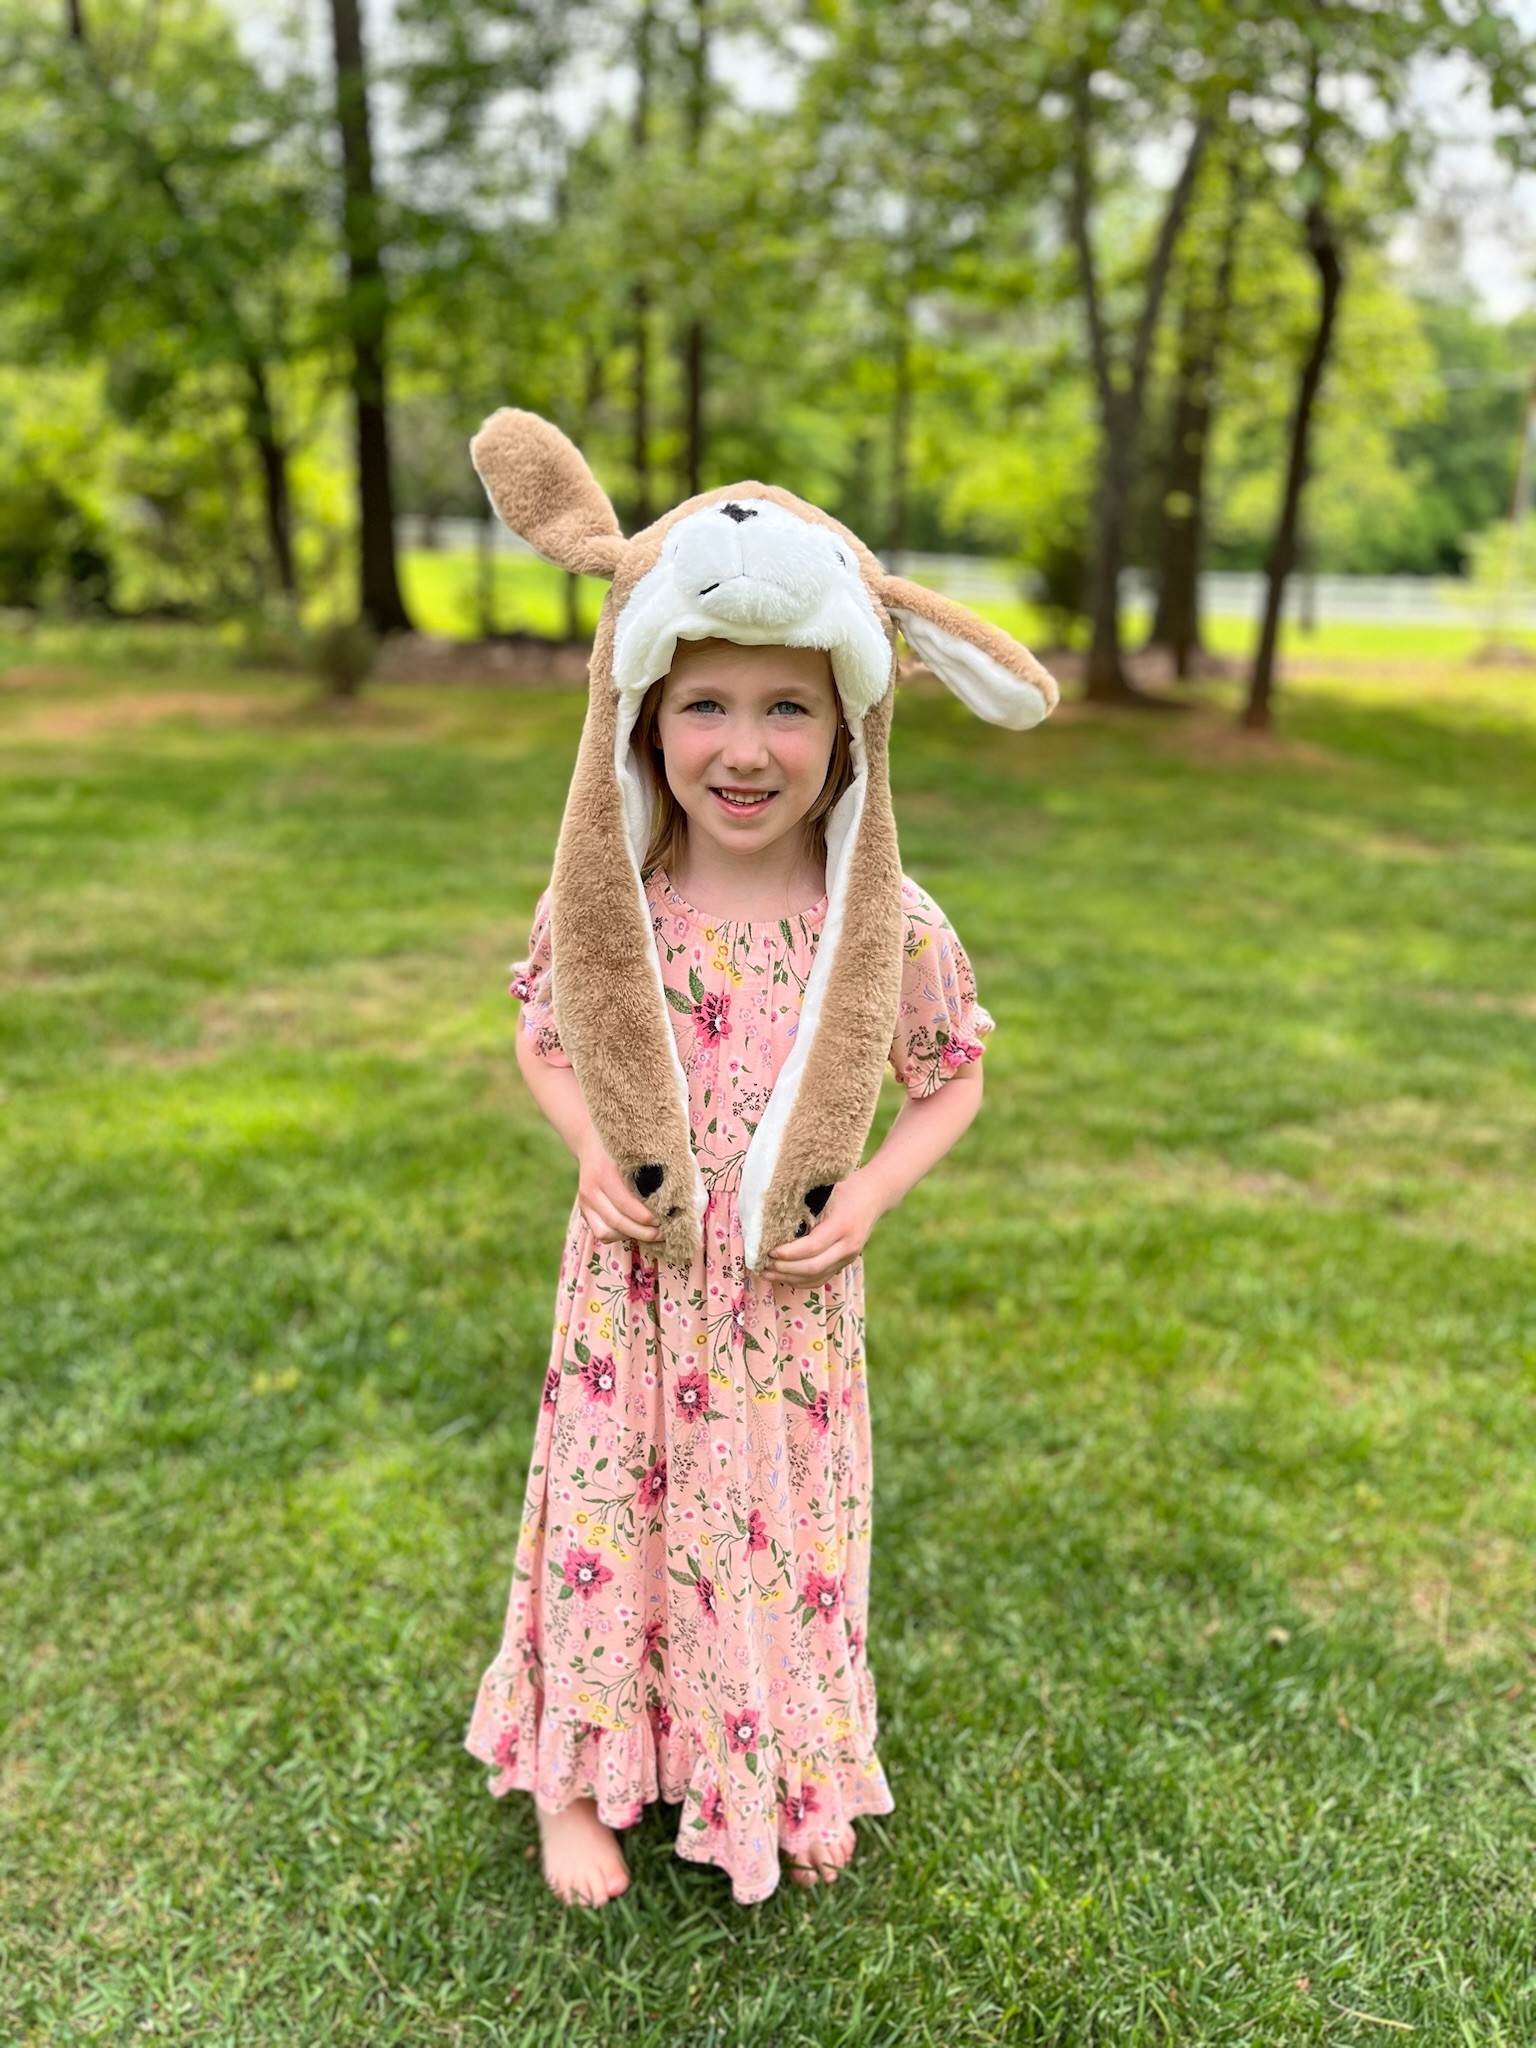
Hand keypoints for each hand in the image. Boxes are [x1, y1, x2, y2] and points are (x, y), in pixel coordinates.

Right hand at [577, 1140, 659, 1245]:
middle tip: (662, 1233)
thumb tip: (675, 1194)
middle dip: (642, 1232)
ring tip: (650, 1234)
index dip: (644, 1217)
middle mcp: (590, 1189)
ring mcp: (584, 1201)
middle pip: (616, 1222)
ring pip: (606, 1232)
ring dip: (631, 1236)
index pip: (624, 1203)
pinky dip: (619, 1237)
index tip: (663, 1220)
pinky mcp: (584, 1210)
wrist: (590, 1143)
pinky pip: (600, 1233)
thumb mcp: (634, 1152)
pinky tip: (634, 1231)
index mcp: (604, 1172)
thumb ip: (649, 1171)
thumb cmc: (621, 1149)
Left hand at [762, 1169, 886, 1285]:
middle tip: (763, 1264)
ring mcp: (849, 1257)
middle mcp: (848, 1245)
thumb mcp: (825, 1191)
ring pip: (816, 1277)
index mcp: (842, 1224)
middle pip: (813, 1267)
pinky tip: (784, 1277)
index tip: (769, 1251)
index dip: (788, 1253)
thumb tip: (770, 1218)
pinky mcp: (846, 1262)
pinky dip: (802, 1281)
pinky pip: (822, 1278)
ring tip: (767, 1273)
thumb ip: (804, 1205)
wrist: (875, 1195)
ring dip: (790, 1278)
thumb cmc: (845, 1187)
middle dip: (785, 1269)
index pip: (812, 1247)